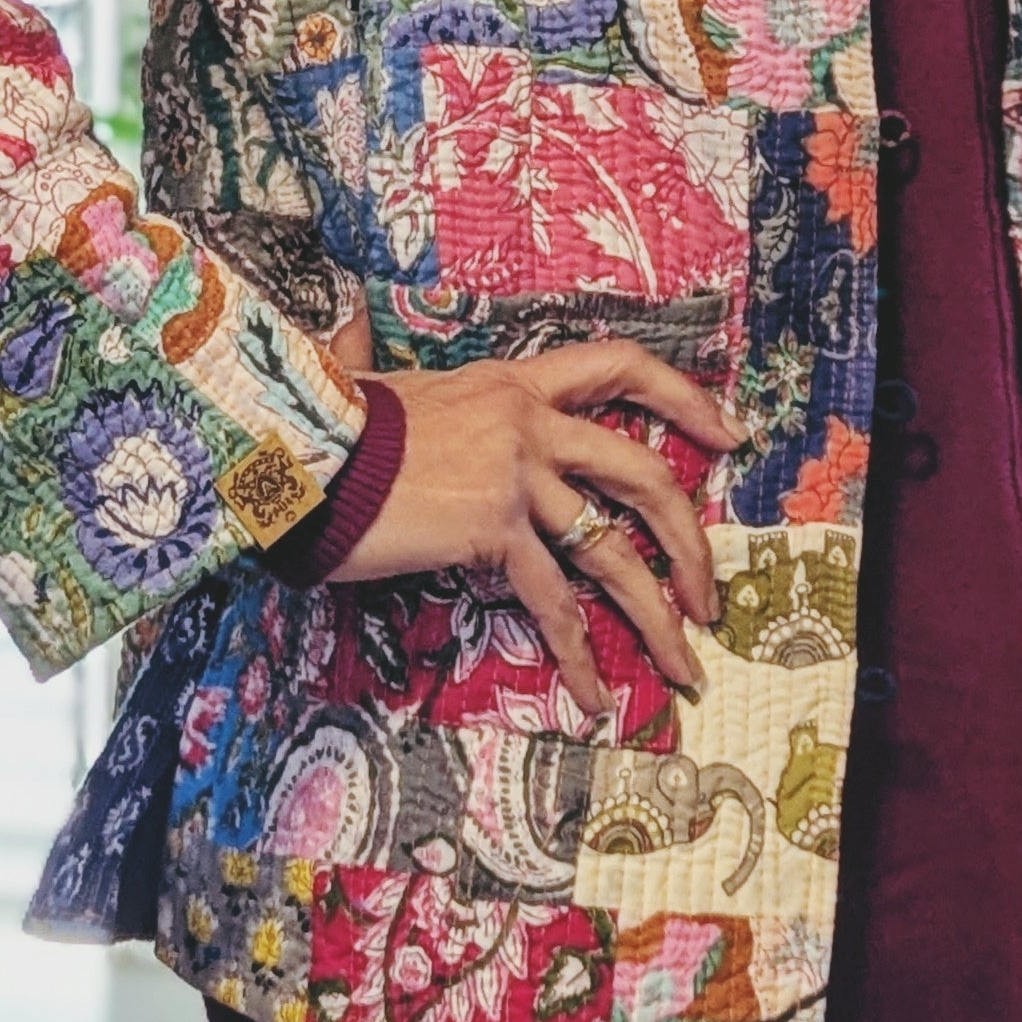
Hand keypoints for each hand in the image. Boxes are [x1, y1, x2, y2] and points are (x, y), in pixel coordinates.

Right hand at [328, 343, 742, 720]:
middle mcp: (528, 422)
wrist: (293, 454)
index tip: (728, 434)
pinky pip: (553, 602)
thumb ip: (393, 366)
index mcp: (513, 382)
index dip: (683, 399)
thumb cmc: (329, 427)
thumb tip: (352, 326)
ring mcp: (518, 475)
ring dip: (656, 615)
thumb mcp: (386, 385)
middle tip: (709, 593)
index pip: (619, 366)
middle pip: (643, 474)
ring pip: (614, 552)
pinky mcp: (495, 528)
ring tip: (682, 664)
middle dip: (690, 541)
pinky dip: (577, 655)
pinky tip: (593, 695)